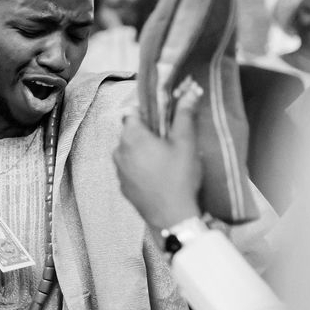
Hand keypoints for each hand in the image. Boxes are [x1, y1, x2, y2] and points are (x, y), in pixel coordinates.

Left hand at [113, 82, 203, 229]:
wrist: (172, 217)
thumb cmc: (179, 178)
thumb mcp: (185, 143)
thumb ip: (184, 115)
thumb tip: (190, 92)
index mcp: (131, 137)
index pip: (134, 112)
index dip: (149, 111)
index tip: (164, 116)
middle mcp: (119, 152)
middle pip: (131, 132)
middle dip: (148, 132)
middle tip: (170, 139)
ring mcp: (119, 171)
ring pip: (129, 151)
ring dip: (144, 150)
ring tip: (166, 158)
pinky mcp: (123, 187)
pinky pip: (130, 169)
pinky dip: (141, 167)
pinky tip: (159, 174)